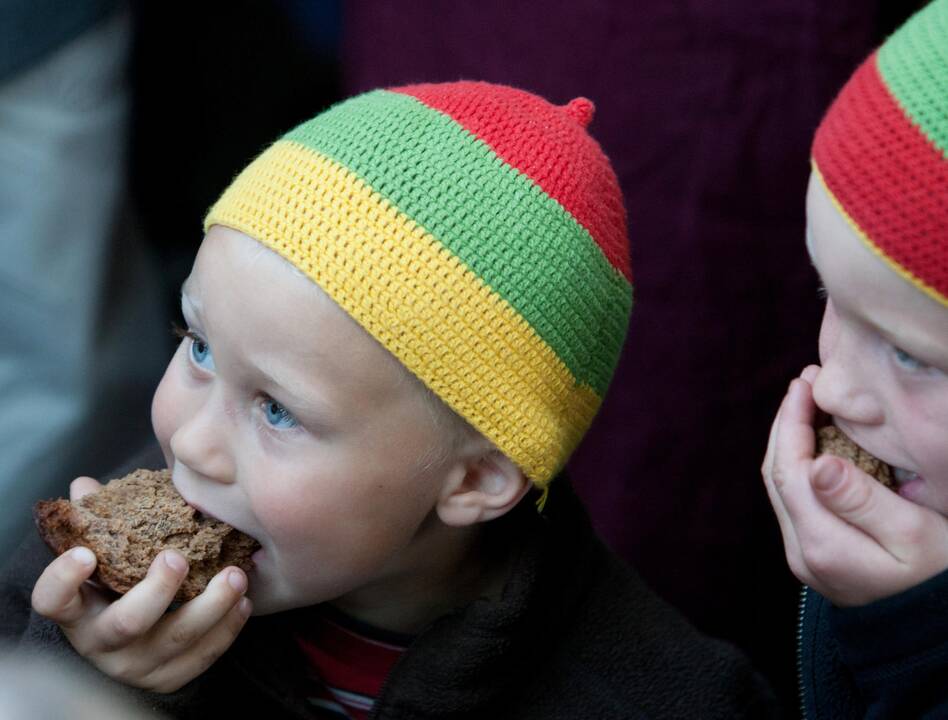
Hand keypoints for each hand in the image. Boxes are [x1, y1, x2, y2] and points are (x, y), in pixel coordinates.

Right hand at [31, 476, 252, 691]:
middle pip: (127, 623)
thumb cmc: (121, 582)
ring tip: (235, 576)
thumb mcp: (107, 556)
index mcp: (78, 609)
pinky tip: (242, 602)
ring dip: (210, 607)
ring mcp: (137, 665)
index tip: (84, 552)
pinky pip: (202, 657)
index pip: (52, 601)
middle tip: (178, 558)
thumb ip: (100, 520)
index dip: (62, 580)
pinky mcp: (170, 677)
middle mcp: (102, 642)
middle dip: (156, 591)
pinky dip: (227, 629)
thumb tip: (86, 486)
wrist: (136, 642)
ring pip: (175, 641)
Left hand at [762, 366, 947, 605]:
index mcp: (821, 544)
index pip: (788, 469)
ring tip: (809, 403)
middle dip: (786, 424)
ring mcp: (805, 557)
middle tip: (806, 383)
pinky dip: (801, 464)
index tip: (805, 383)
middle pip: (776, 475)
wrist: (937, 634)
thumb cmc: (940, 580)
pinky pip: (796, 500)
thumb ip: (863, 500)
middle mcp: (801, 552)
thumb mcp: (915, 537)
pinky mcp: (816, 557)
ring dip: (790, 441)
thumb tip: (818, 462)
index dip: (792, 421)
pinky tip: (819, 442)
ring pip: (782, 487)